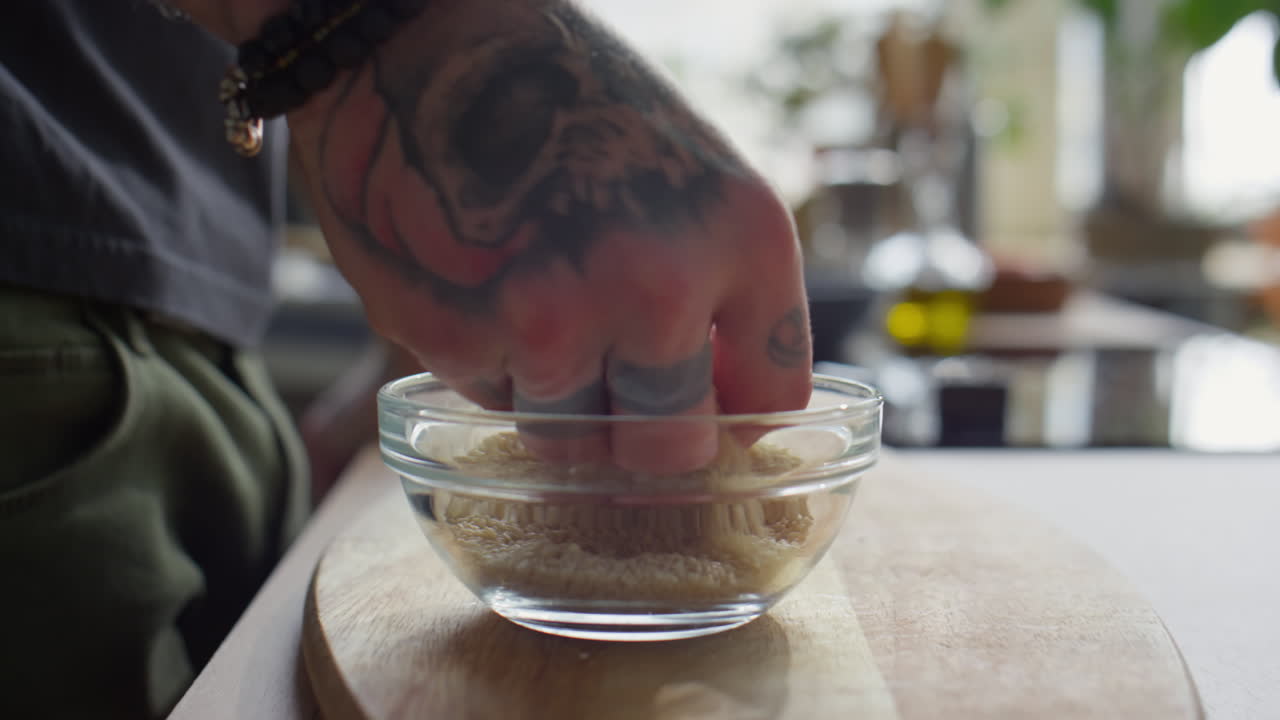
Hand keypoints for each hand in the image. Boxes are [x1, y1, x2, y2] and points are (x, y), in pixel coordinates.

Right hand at [287, 0, 811, 472]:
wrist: (416, 39)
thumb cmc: (562, 96)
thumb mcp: (687, 169)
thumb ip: (718, 282)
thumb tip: (717, 396)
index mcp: (744, 233)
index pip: (775, 394)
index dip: (738, 414)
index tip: (709, 412)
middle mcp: (659, 287)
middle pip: (671, 451)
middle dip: (645, 438)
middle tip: (619, 405)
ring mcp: (553, 323)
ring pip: (572, 445)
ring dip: (560, 406)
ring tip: (536, 317)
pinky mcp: (455, 340)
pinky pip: (495, 403)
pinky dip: (493, 367)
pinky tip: (479, 286)